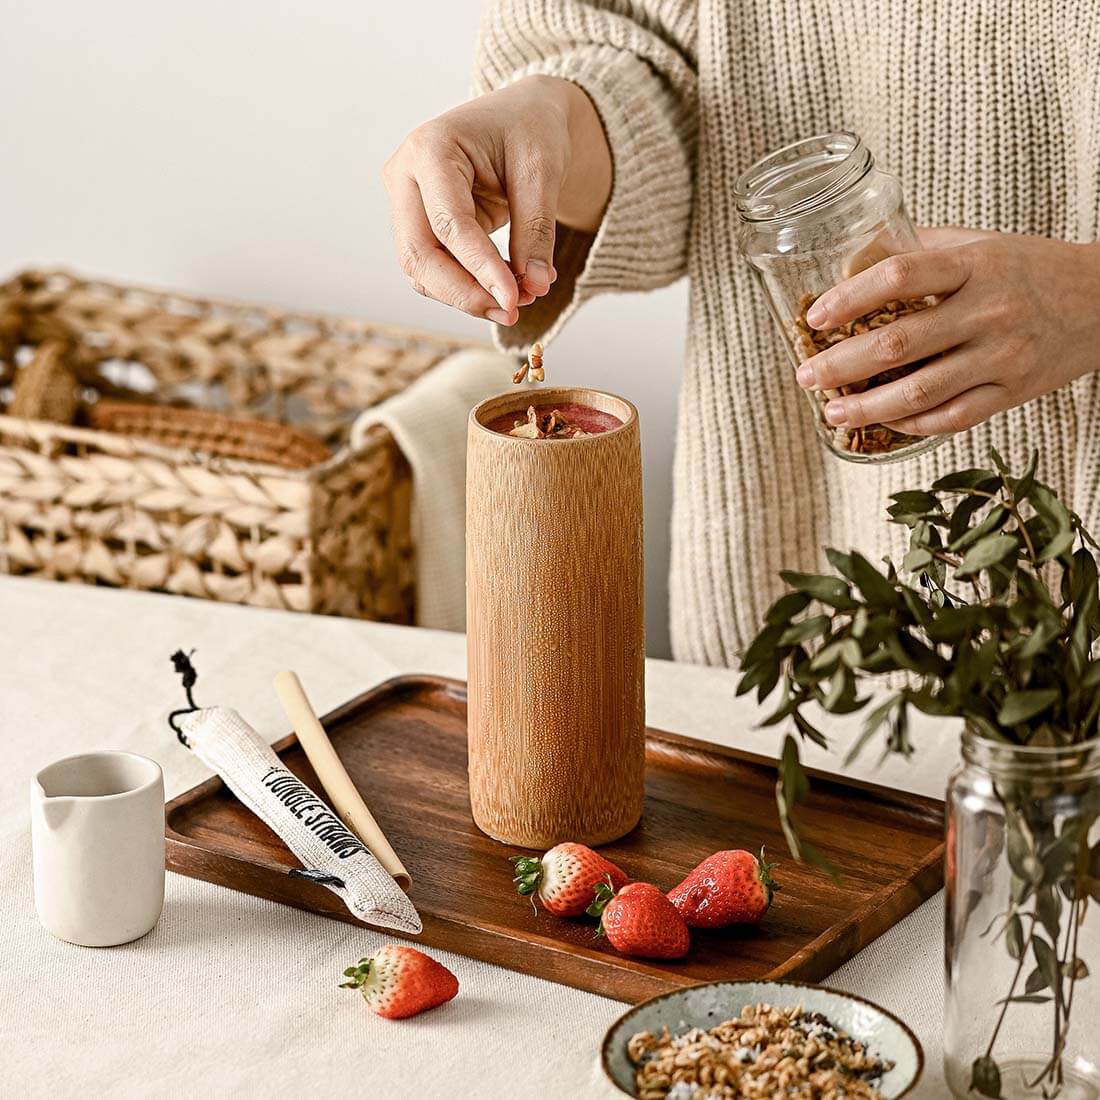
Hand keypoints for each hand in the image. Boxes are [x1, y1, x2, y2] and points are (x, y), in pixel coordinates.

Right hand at [382, 76, 611, 325]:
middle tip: (511, 311)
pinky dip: (465, 287)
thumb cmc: (530, 129)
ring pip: (421, 269)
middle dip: (464, 292)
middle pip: (418, 254)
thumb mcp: (543, 171)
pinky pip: (433, 269)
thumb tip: (534, 287)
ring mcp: (405, 202)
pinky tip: (501, 293)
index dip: (481, 268)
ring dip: (465, 295)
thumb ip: (536, 230)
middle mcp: (405, 175)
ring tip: (514, 303)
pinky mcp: (417, 224)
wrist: (522, 117)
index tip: (514, 301)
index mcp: (429, 148)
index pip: (449, 224)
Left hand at [796, 228, 1099, 434]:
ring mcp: (1002, 356)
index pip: (901, 277)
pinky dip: (909, 424)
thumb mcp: (977, 244)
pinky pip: (951, 418)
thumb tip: (846, 266)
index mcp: (975, 266)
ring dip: (866, 407)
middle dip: (842, 365)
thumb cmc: (1028, 269)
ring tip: (831, 411)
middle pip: (899, 344)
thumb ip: (916, 250)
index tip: (815, 318)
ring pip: (920, 392)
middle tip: (806, 376)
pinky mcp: (1013, 392)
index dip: (850, 298)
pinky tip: (880, 422)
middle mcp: (988, 310)